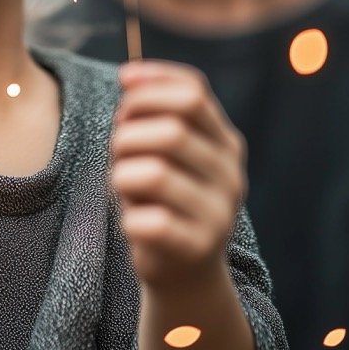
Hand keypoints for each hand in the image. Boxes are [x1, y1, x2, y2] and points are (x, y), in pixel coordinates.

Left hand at [110, 61, 246, 291]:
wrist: (185, 274)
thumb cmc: (163, 199)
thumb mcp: (162, 152)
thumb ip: (151, 114)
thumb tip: (129, 75)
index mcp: (225, 142)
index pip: (194, 93)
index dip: (153, 80)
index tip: (122, 79)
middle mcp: (231, 174)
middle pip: (171, 130)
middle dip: (129, 133)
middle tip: (117, 150)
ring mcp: (219, 213)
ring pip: (154, 174)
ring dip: (123, 175)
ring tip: (123, 187)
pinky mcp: (199, 249)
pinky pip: (152, 222)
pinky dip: (129, 217)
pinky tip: (133, 222)